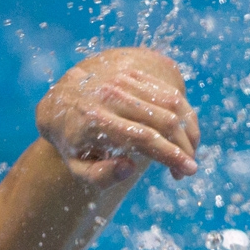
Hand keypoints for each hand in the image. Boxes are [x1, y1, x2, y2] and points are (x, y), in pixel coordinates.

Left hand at [36, 47, 200, 187]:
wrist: (60, 100)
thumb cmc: (72, 140)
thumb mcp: (76, 167)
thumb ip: (100, 176)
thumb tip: (130, 168)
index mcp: (97, 121)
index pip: (144, 138)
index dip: (171, 154)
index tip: (188, 170)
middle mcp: (112, 96)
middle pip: (163, 120)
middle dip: (184, 147)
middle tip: (188, 168)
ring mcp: (124, 81)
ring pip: (171, 103)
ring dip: (188, 131)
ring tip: (189, 153)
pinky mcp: (133, 74)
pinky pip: (168, 91)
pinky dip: (183, 114)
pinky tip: (184, 134)